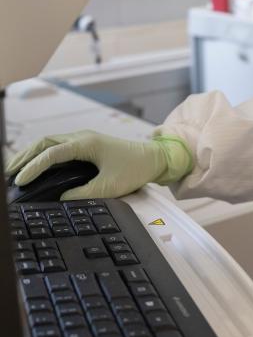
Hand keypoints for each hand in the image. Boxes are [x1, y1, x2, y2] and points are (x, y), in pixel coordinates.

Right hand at [6, 130, 193, 200]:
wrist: (154, 158)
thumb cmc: (134, 169)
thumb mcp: (109, 187)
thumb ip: (83, 194)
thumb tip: (60, 199)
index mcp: (87, 143)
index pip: (52, 153)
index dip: (34, 167)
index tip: (19, 181)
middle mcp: (82, 137)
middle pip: (45, 142)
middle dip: (25, 157)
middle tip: (8, 174)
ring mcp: (84, 140)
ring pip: (50, 143)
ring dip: (32, 154)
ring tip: (15, 171)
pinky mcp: (86, 145)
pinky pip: (58, 147)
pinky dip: (43, 155)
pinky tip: (35, 167)